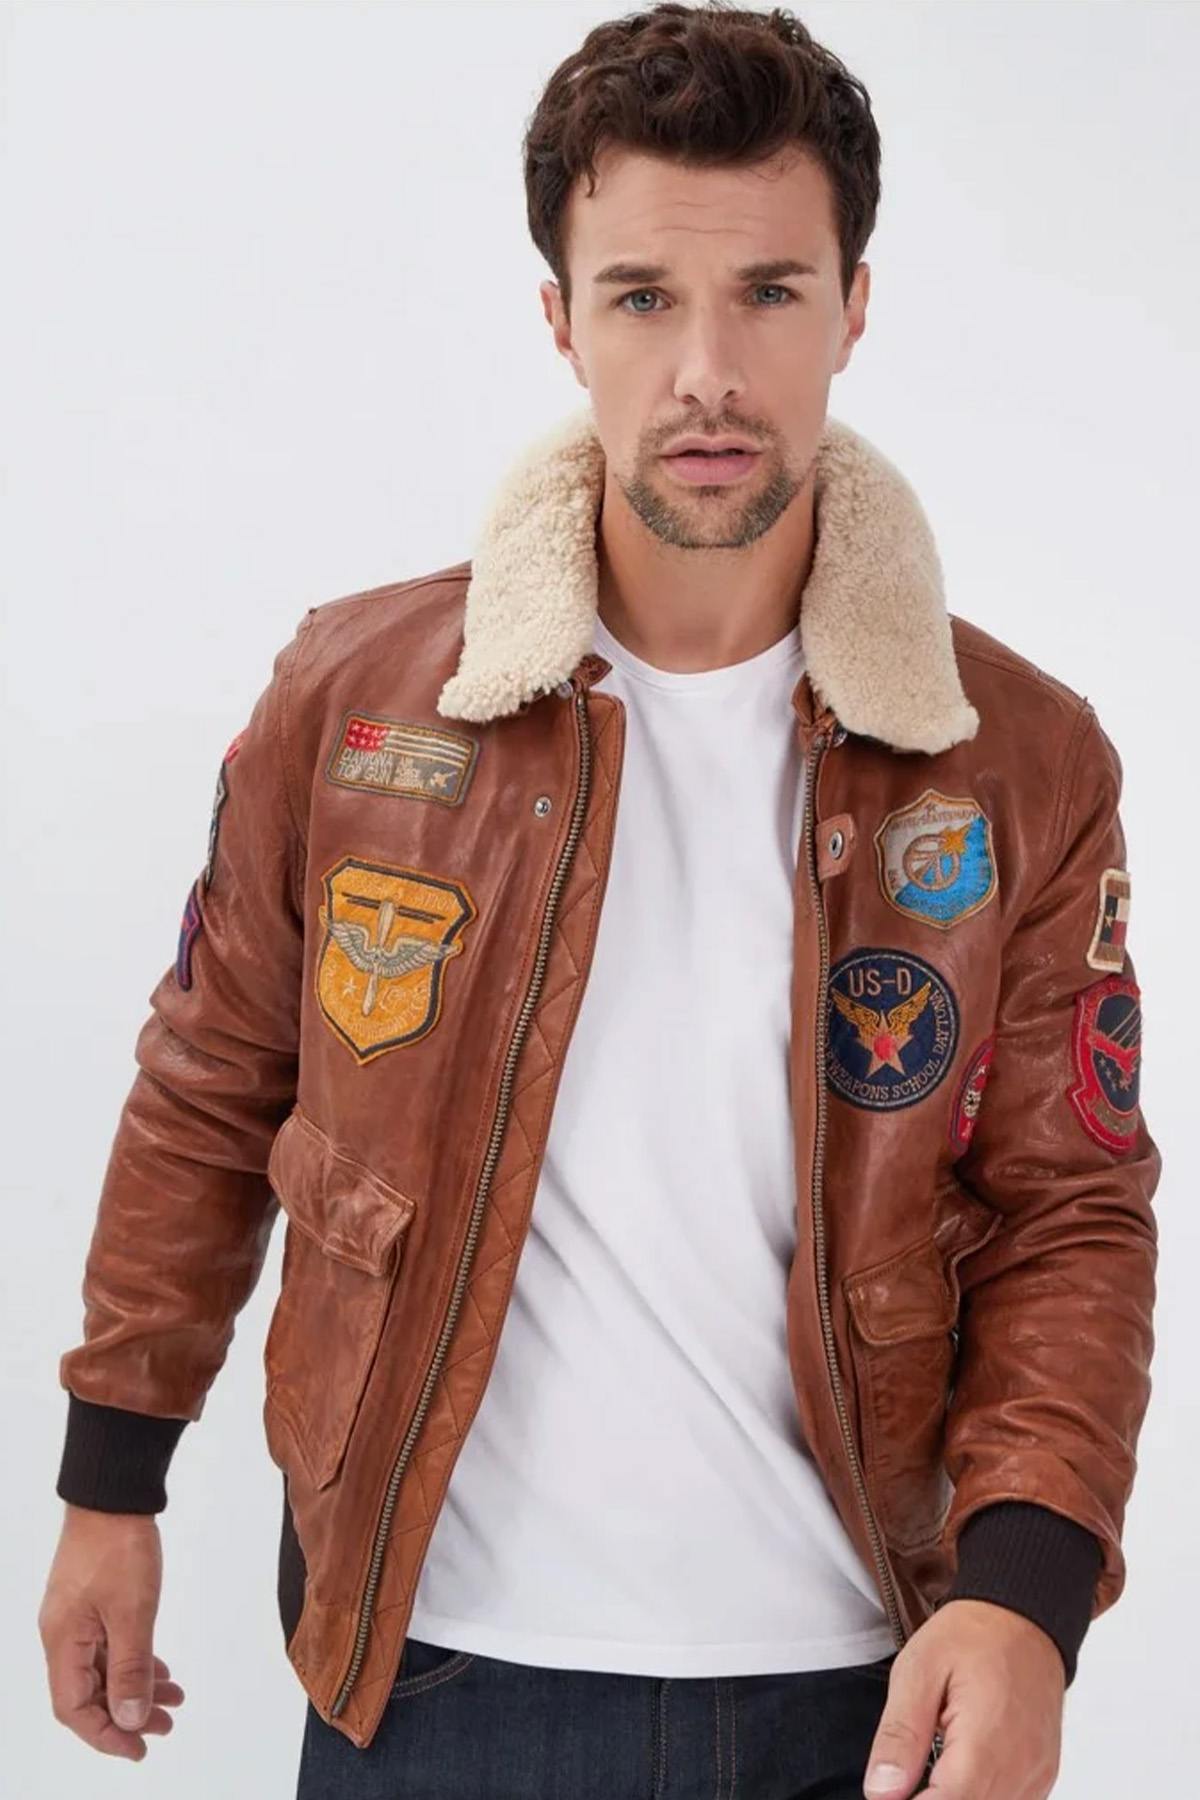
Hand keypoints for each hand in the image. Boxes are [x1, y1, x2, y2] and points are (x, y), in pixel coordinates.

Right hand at [39, 1503, 184, 1760]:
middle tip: (166, 1726)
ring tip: (175, 1699)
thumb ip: (131, 1668)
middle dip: (126, 1714)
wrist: (114, 1492)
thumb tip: (129, 1719)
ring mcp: (76, 1616)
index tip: (140, 1747)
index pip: (73, 1708)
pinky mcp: (91, 1600)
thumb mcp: (132, 1612)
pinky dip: (134, 1660)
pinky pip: (109, 1645)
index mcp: (62, 1642)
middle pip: (89, 1692)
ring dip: (136, 1687)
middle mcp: (63, 1634)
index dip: (105, 1734)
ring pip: (103, 1668)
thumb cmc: (118, 1547)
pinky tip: (161, 1669)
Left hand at [862, 1598, 1064, 1797]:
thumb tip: (880, 1792)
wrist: (1023, 1615)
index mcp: (985, 1746)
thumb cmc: (971, 1636)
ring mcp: (1036, 1776)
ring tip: (928, 1770)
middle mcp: (1019, 1771)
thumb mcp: (918, 1670)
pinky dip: (980, 1795)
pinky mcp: (1042, 1775)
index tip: (889, 1792)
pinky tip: (957, 1774)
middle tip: (903, 1776)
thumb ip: (900, 1736)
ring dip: (956, 1797)